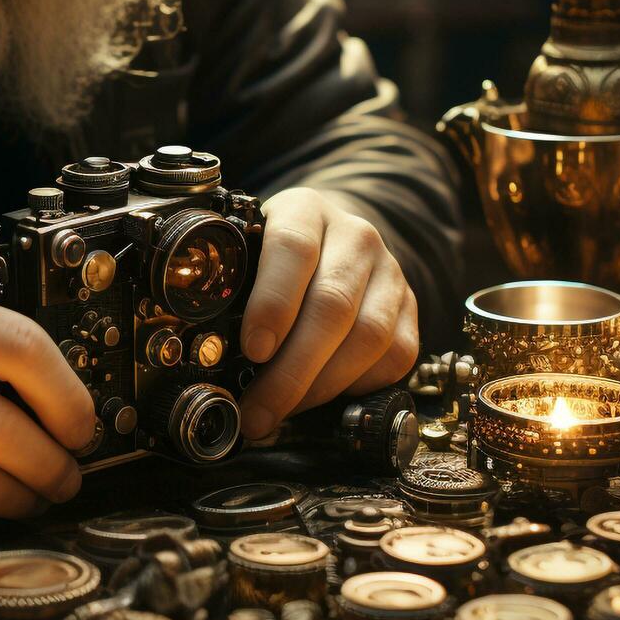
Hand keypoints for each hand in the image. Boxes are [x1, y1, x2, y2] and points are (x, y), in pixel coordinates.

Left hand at [237, 188, 419, 438]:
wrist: (334, 236)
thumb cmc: (279, 254)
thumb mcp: (250, 247)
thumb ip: (234, 282)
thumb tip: (209, 351)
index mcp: (306, 210)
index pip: (294, 248)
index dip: (273, 303)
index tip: (254, 350)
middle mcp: (355, 236)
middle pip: (332, 306)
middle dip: (292, 370)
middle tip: (258, 409)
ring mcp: (389, 272)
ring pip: (367, 337)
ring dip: (321, 386)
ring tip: (283, 410)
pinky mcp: (411, 308)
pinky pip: (395, 356)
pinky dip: (357, 385)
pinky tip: (323, 395)